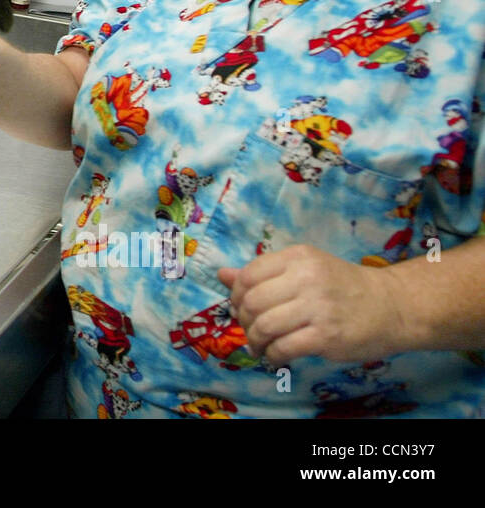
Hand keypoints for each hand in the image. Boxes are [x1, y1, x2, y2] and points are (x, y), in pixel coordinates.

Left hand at [219, 245, 407, 366]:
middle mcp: (306, 278)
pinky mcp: (326, 336)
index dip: (235, 295)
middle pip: (252, 302)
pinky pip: (283, 348)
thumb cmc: (343, 286)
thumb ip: (263, 272)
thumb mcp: (305, 268)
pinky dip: (272, 356)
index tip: (240, 307)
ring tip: (259, 346)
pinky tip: (276, 356)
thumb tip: (221, 274)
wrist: (393, 306)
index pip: (248, 275)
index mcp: (298, 257)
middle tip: (249, 329)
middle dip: (243, 320)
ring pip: (264, 326)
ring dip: (255, 341)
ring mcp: (317, 308)